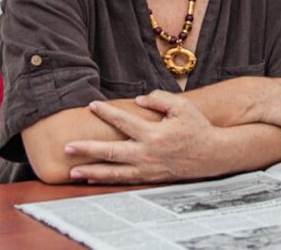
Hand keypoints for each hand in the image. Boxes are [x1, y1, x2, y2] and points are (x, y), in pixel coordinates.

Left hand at [65, 91, 220, 183]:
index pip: (124, 121)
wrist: (212, 154)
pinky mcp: (150, 178)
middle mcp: (147, 153)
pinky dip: (107, 180)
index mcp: (154, 134)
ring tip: (73, 171)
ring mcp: (147, 168)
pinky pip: (124, 180)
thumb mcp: (182, 107)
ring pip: (114, 172)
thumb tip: (138, 99)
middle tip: (68, 147)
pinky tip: (93, 179)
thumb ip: (159, 99)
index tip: (92, 105)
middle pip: (111, 152)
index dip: (106, 112)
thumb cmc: (197, 127)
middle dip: (88, 150)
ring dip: (93, 172)